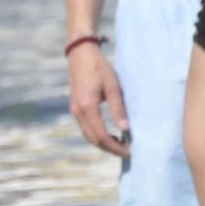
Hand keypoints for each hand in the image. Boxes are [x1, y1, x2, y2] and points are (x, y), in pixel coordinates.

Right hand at [68, 41, 130, 157]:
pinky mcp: (75, 107)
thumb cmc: (99, 68)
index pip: (101, 135)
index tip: (129, 151)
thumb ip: (118, 108)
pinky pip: (85, 128)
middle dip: (109, 148)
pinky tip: (109, 133)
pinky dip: (97, 135)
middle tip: (127, 151)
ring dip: (103, 143)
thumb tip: (126, 129)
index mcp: (87, 107)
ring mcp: (75, 110)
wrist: (80, 54)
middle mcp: (78, 112)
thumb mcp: (112, 87)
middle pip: (93, 139)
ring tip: (120, 144)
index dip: (115, 146)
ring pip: (88, 135)